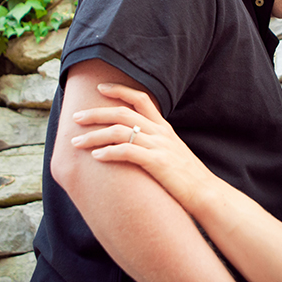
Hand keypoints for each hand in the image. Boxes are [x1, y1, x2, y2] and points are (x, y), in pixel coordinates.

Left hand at [72, 83, 214, 211]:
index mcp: (163, 127)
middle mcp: (160, 132)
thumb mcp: (172, 151)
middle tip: (76, 117)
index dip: (119, 90)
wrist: (206, 193)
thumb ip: (155, 142)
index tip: (100, 88)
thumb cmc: (186, 177)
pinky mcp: (157, 162)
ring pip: (119, 131)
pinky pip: (128, 152)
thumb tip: (135, 141)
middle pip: (122, 113)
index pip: (140, 98)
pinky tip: (96, 157)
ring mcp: (159, 146)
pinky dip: (109, 152)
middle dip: (96, 113)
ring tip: (76, 142)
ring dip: (94, 135)